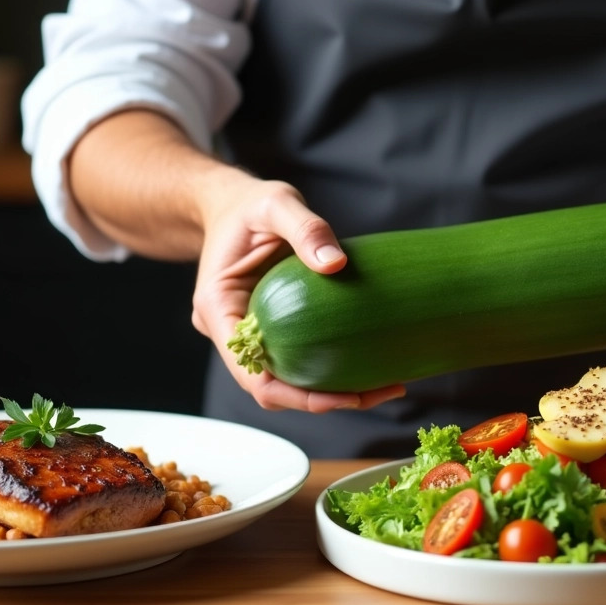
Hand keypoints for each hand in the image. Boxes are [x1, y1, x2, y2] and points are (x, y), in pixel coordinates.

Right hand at [191, 174, 405, 411]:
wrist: (233, 205)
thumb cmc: (249, 204)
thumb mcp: (276, 204)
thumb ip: (306, 228)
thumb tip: (336, 263)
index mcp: (218, 309)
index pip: (252, 374)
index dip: (297, 394)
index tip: (346, 396)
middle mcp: (230, 330)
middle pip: (273, 387)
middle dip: (325, 399)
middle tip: (383, 391)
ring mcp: (250, 333)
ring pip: (287, 380)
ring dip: (333, 390)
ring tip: (387, 385)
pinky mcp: (273, 328)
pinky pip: (299, 358)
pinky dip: (331, 366)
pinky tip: (371, 363)